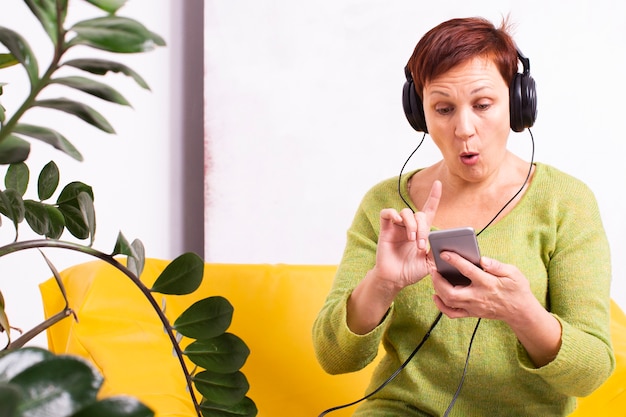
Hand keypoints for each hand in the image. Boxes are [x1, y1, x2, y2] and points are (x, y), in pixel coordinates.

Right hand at [372, 180, 441, 291]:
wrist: (396, 280)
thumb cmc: (412, 271)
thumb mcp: (431, 262)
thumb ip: (438, 252)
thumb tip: (447, 246)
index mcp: (421, 231)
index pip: (428, 210)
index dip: (433, 196)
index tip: (438, 184)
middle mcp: (409, 226)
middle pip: (418, 213)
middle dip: (422, 228)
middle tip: (421, 245)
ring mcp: (396, 227)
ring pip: (405, 212)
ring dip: (411, 225)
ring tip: (412, 239)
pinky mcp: (385, 229)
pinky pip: (387, 213)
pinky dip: (393, 214)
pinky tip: (397, 222)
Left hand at [430, 252, 562, 366]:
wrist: (521, 312)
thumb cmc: (517, 289)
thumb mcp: (513, 273)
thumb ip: (497, 265)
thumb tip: (483, 259)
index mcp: (488, 284)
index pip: (468, 271)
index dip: (454, 261)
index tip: (443, 253)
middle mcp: (478, 297)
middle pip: (451, 292)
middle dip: (438, 280)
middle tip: (433, 268)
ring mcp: (474, 307)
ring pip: (449, 302)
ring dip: (438, 289)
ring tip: (434, 277)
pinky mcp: (472, 313)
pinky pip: (452, 313)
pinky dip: (441, 306)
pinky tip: (436, 296)